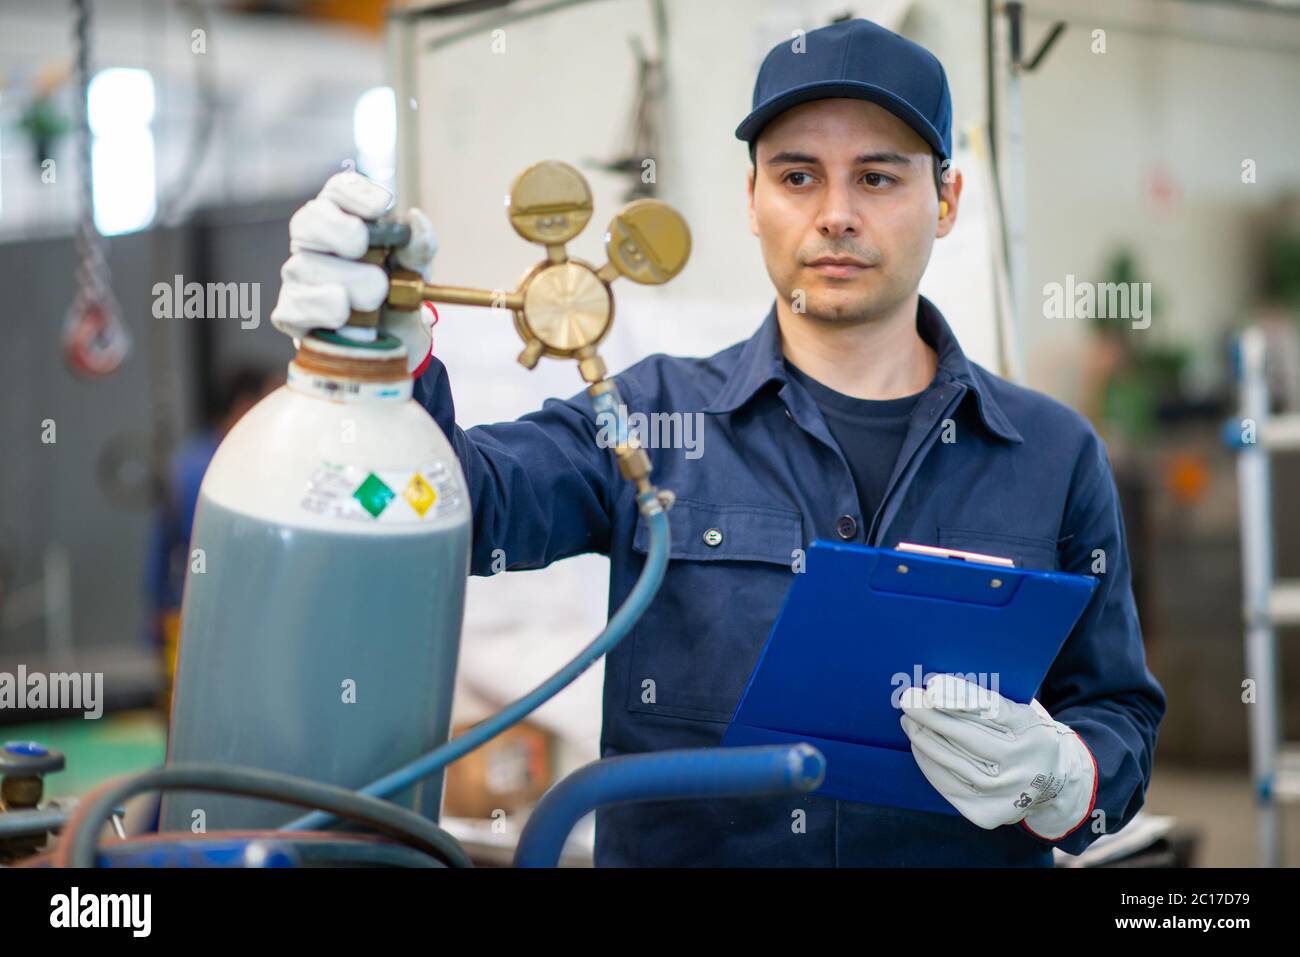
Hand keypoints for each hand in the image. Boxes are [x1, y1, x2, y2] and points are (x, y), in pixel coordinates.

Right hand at [269, 171, 438, 372]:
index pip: (337, 191)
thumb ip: (419, 246)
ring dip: (344, 281)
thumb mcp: (417, 272)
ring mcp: (298, 276)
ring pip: (303, 266)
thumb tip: (416, 219)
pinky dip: (321, 311)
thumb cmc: (398, 296)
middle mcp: (314, 243)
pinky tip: (343, 316)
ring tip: (374, 300)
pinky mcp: (290, 313)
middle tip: (363, 247)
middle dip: (337, 231)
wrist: (397, 343)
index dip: (354, 194)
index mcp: (344, 221)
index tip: (381, 208)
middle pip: (307, 220)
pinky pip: (293, 307)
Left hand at [899, 674, 1096, 838]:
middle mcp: (1023, 765)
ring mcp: (1006, 794)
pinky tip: (918, 747)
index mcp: (1034, 731)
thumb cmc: (1024, 735)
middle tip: (908, 700)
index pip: (992, 710)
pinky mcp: (988, 814)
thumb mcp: (1019, 712)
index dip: (958, 698)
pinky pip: (949, 785)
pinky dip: (929, 764)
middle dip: (932, 717)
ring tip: (908, 722)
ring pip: (954, 763)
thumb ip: (986, 701)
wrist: (1052, 783)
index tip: (930, 686)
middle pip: (969, 737)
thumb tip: (936, 688)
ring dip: (925, 740)